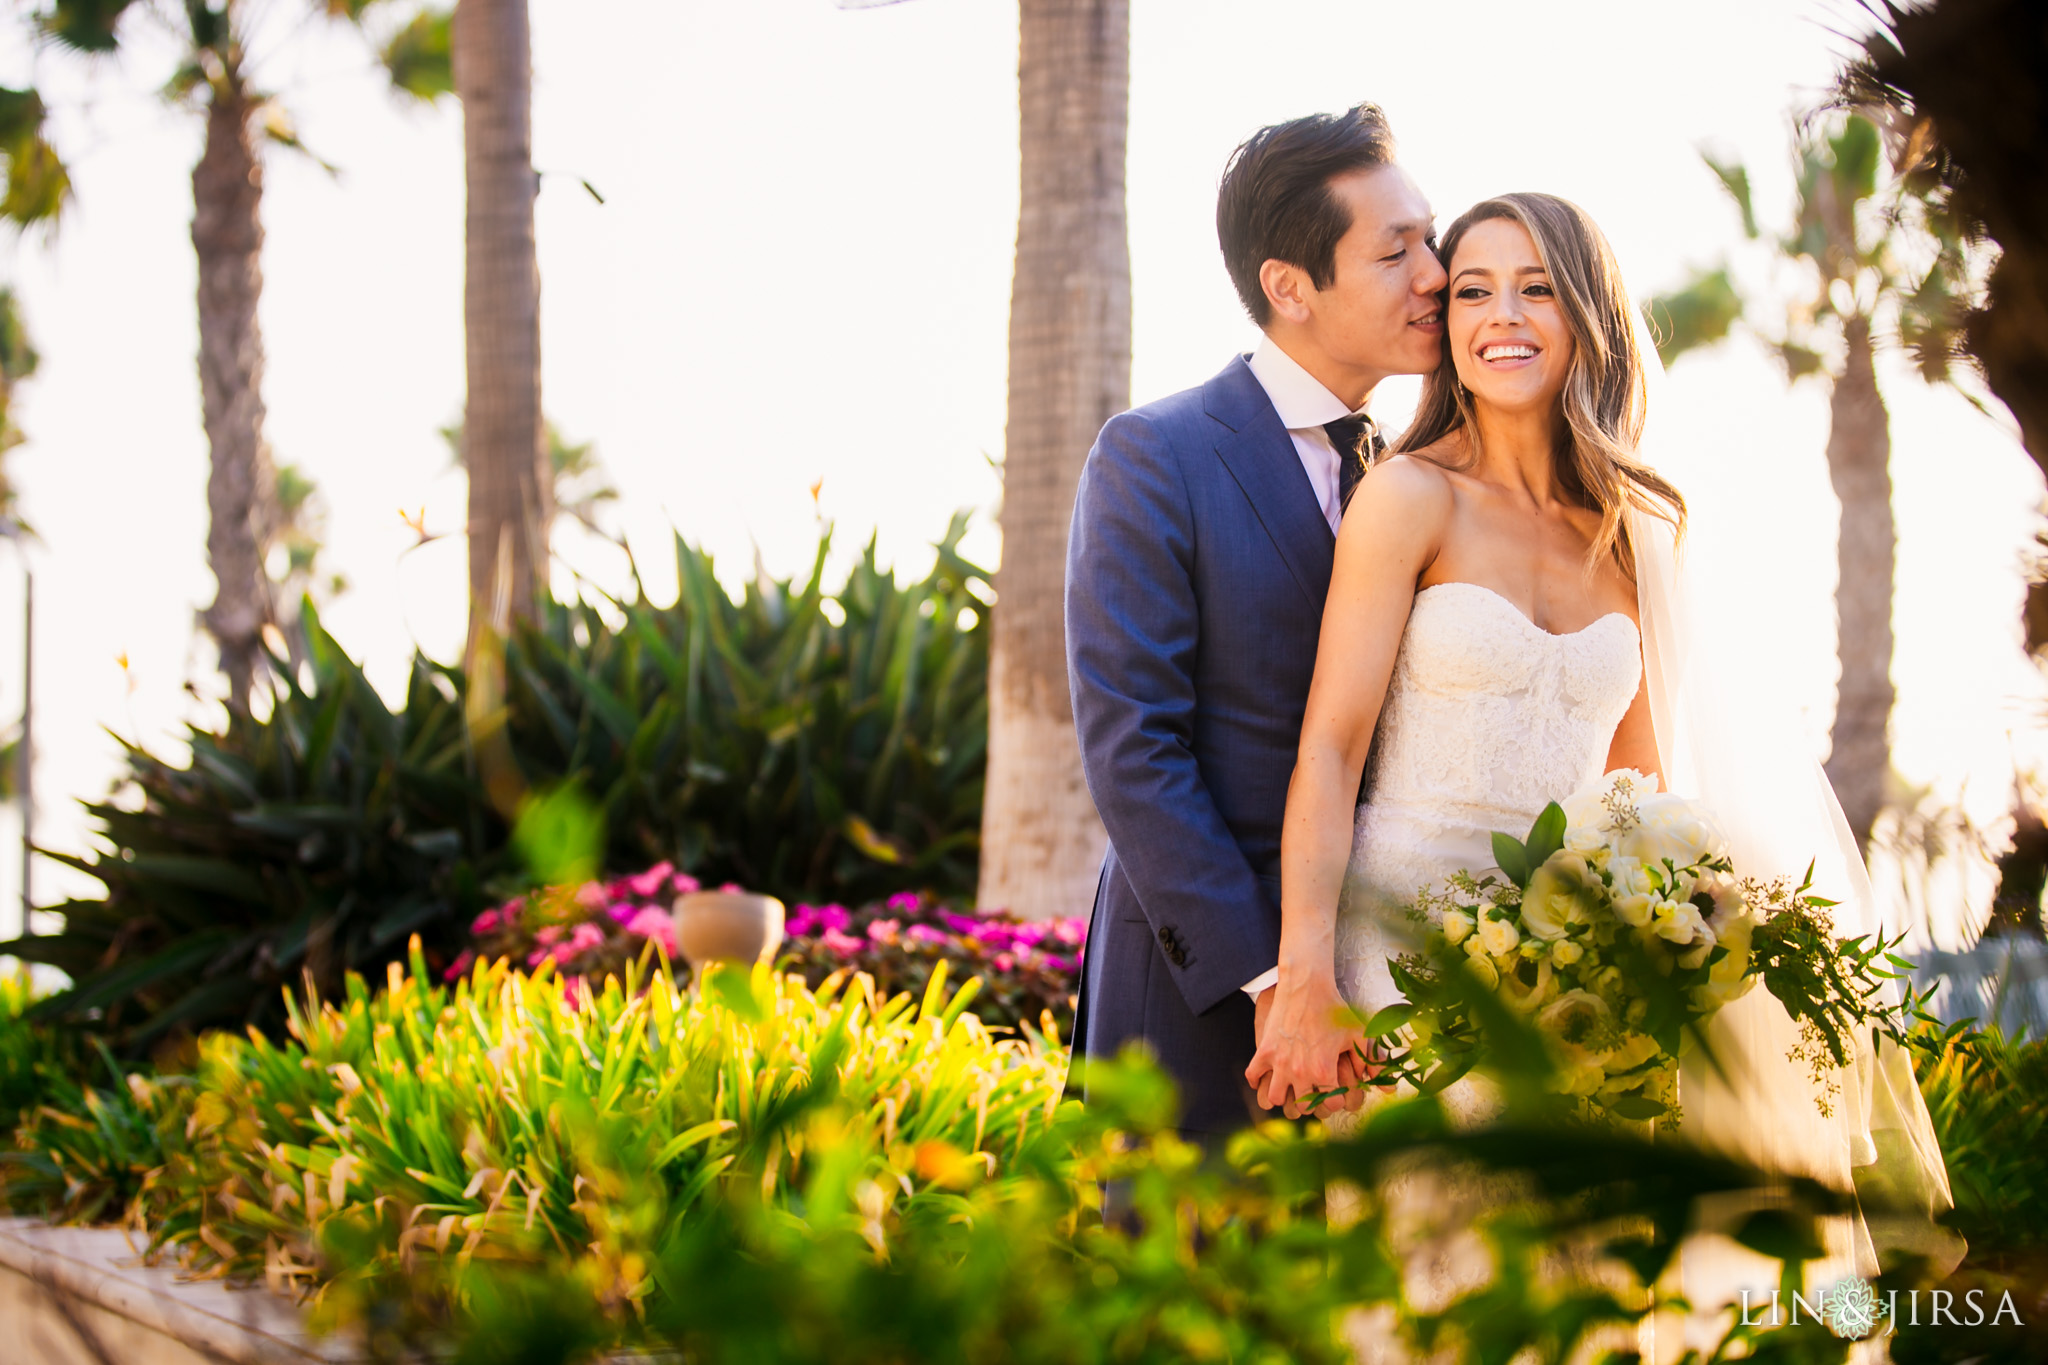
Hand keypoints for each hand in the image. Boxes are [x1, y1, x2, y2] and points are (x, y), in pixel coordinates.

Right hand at [1244, 975, 1368, 1120]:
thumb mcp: (1358, 1033)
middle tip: (1314, 1090)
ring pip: (1276, 1098)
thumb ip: (1372, 1062)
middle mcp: (1300, 1071)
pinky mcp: (1263, 1051)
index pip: (1331, 1105)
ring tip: (1291, 1086)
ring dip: (1284, 1095)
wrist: (1307, 984)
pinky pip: (1253, 1077)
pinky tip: (1267, 1075)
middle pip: (1303, 1107)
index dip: (1336, 1100)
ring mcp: (1279, 1062)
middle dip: (1310, 1101)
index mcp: (1324, 1071)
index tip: (1335, 1091)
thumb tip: (1388, 1088)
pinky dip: (1258, 1080)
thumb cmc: (1334, 1008)